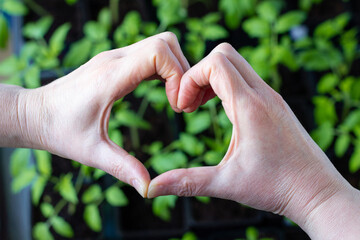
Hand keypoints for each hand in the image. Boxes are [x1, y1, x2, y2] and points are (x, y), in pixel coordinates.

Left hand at [18, 32, 188, 196]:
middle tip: (179, 104)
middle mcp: (114, 60)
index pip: (158, 53)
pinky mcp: (115, 62)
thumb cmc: (59, 131)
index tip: (176, 106)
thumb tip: (149, 188)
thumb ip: (122, 167)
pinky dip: (164, 69)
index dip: (177, 75)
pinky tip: (163, 92)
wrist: (34, 113)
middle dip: (182, 71)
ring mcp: (114, 57)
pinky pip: (149, 54)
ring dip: (175, 68)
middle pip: (165, 43)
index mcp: (110, 78)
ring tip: (174, 100)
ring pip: (160, 45)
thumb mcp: (91, 153)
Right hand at [148, 43, 359, 237]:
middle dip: (198, 74)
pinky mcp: (274, 104)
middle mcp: (263, 94)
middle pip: (225, 54)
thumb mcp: (227, 183)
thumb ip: (187, 182)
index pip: (215, 63)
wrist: (316, 192)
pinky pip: (246, 79)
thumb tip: (152, 188)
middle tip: (189, 105)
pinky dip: (226, 86)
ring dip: (212, 79)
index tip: (182, 107)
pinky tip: (220, 111)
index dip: (190, 78)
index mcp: (250, 106)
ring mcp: (271, 97)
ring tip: (199, 107)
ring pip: (236, 64)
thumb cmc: (277, 187)